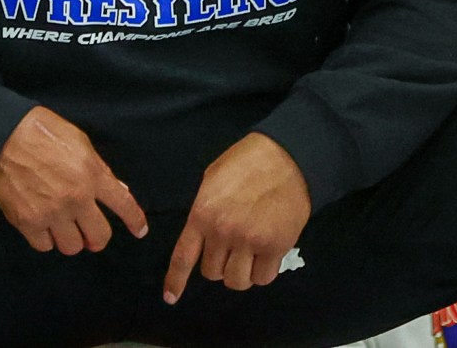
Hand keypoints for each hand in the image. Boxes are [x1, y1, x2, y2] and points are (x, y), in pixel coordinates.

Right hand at [0, 106, 146, 254]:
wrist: (1, 133)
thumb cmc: (41, 131)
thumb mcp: (79, 141)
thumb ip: (99, 169)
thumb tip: (119, 190)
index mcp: (91, 174)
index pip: (123, 204)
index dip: (135, 220)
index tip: (139, 230)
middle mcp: (75, 197)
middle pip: (99, 236)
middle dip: (98, 238)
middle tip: (90, 232)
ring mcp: (51, 212)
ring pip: (72, 246)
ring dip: (71, 239)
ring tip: (63, 228)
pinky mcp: (27, 221)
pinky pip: (44, 246)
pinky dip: (46, 239)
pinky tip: (43, 226)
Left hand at [163, 132, 310, 302]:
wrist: (286, 158)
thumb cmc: (245, 163)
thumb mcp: (211, 181)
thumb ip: (203, 211)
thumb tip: (201, 234)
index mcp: (202, 214)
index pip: (183, 256)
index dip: (176, 280)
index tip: (170, 298)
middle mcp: (223, 232)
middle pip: (212, 273)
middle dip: (219, 265)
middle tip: (230, 249)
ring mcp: (250, 241)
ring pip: (237, 281)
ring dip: (240, 272)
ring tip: (248, 255)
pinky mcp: (276, 247)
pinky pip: (263, 278)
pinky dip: (262, 272)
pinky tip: (265, 255)